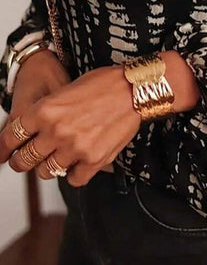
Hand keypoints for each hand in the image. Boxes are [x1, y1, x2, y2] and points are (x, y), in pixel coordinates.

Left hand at [0, 63, 140, 185]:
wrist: (136, 89)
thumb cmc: (105, 84)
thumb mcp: (66, 89)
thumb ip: (47, 112)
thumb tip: (33, 131)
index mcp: (44, 110)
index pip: (10, 138)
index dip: (6, 148)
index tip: (7, 152)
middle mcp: (55, 131)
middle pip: (24, 160)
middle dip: (23, 161)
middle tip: (30, 159)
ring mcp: (74, 148)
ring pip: (46, 172)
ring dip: (51, 166)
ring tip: (61, 156)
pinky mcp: (93, 160)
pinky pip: (73, 179)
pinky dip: (75, 173)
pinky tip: (80, 161)